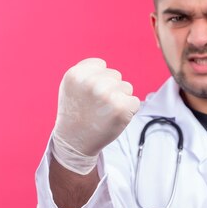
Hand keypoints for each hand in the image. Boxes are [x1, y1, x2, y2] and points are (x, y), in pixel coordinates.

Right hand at [52, 58, 139, 173]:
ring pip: (127, 87)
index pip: (101, 65)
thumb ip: (87, 73)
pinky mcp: (121, 108)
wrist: (75, 143)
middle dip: (110, 89)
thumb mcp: (72, 87)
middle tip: (97, 106)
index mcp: (76, 74)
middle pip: (116, 75)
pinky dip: (128, 111)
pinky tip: (114, 119)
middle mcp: (91, 82)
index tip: (90, 95)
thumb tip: (107, 67)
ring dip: (120, 99)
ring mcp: (107, 95)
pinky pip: (135, 102)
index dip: (99, 79)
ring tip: (104, 112)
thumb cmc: (76, 113)